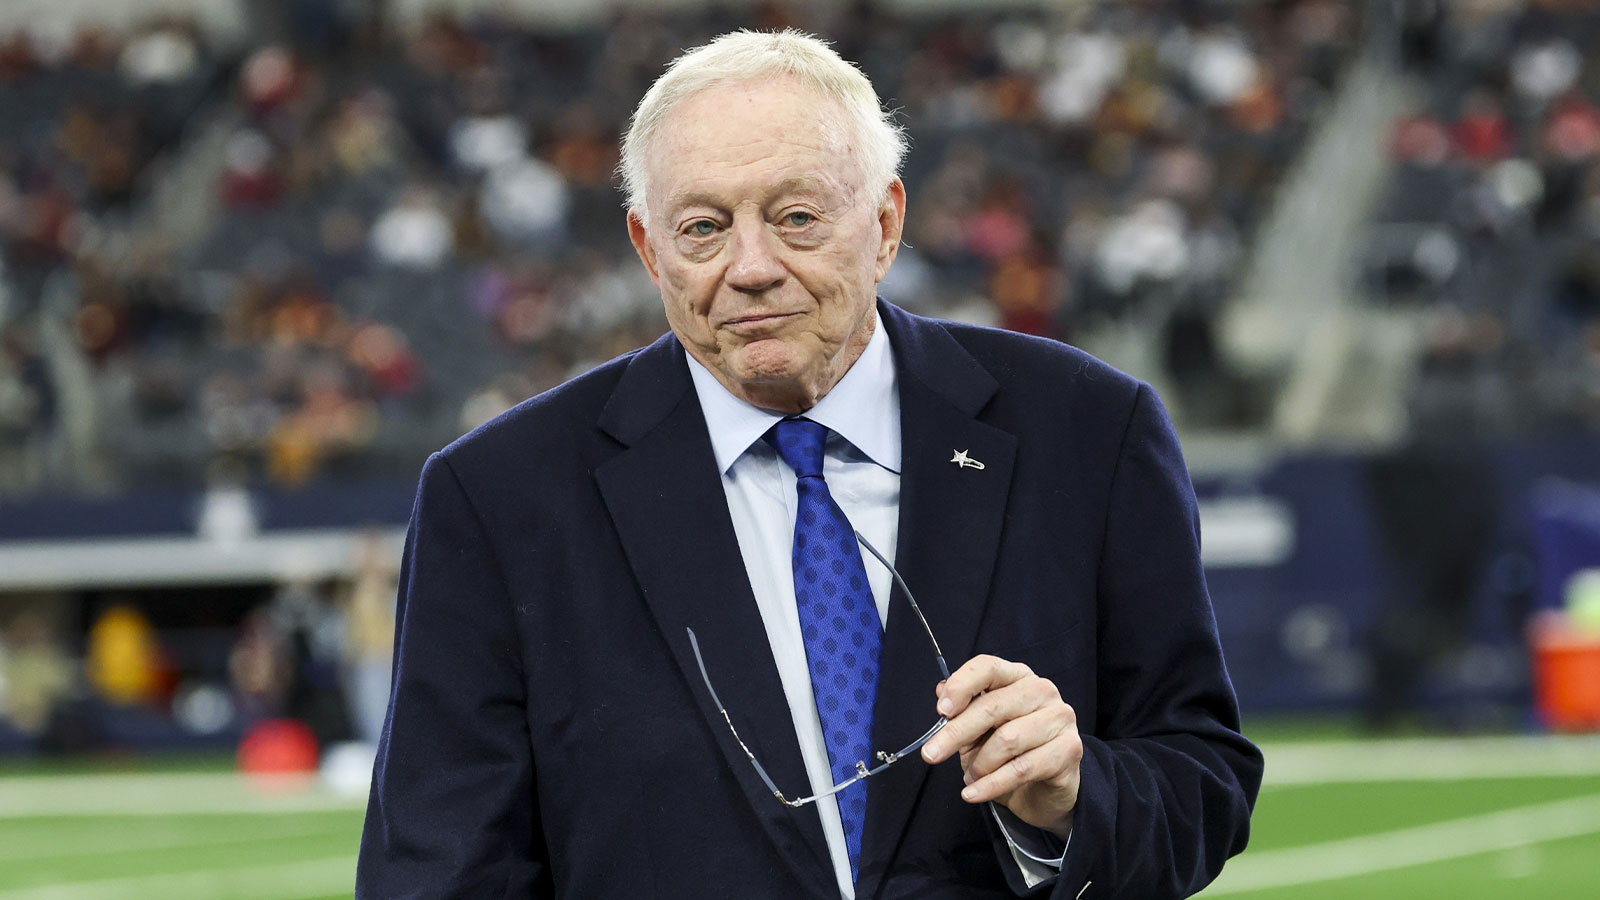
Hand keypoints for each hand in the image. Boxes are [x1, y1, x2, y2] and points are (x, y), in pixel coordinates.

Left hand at [920, 655, 1081, 839]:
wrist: (1044, 792)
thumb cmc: (1009, 754)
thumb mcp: (978, 732)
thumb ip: (962, 712)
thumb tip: (941, 690)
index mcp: (1018, 677)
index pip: (988, 667)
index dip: (962, 685)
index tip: (941, 710)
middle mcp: (1042, 691)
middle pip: (993, 707)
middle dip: (957, 733)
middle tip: (931, 754)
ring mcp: (1060, 718)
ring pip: (1008, 739)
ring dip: (980, 764)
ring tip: (969, 778)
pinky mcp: (1069, 749)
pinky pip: (1022, 768)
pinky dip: (992, 784)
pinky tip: (974, 793)